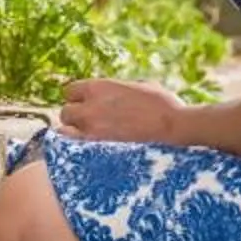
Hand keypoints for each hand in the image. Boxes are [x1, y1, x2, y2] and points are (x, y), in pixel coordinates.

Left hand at [58, 78, 188, 144]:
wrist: (175, 127)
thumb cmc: (164, 106)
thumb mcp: (140, 86)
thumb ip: (119, 90)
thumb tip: (115, 94)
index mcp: (99, 87)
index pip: (69, 91)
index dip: (78, 100)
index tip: (87, 107)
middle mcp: (89, 107)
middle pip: (65, 113)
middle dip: (76, 119)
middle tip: (91, 126)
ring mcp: (90, 130)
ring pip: (65, 133)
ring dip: (74, 136)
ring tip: (89, 141)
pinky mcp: (95, 150)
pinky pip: (72, 150)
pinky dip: (77, 151)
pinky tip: (89, 154)